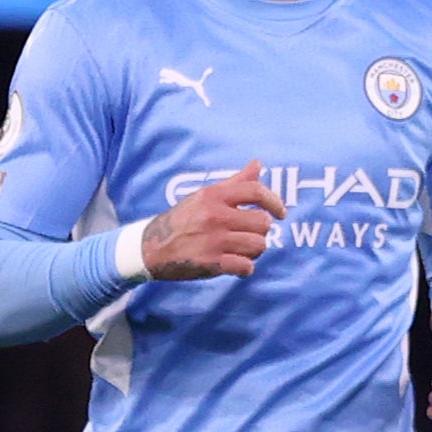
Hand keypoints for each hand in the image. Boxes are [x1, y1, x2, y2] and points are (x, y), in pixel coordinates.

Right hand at [141, 162, 284, 278]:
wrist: (151, 248)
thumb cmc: (183, 219)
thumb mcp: (205, 196)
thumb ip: (235, 182)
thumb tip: (258, 164)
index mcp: (214, 196)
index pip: (255, 191)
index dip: (274, 201)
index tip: (280, 212)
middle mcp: (215, 216)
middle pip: (262, 222)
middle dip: (260, 231)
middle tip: (248, 234)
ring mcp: (213, 240)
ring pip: (258, 245)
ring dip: (254, 250)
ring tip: (241, 250)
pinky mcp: (211, 263)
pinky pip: (246, 266)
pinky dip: (245, 268)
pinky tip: (237, 265)